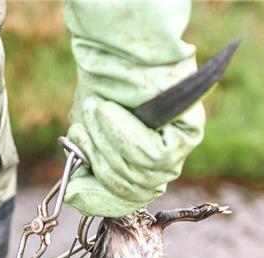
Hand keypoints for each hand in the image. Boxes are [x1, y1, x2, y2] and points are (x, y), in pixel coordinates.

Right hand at [66, 97, 203, 216]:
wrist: (117, 50)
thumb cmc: (103, 87)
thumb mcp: (86, 133)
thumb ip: (85, 165)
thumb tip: (75, 195)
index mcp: (139, 165)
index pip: (126, 201)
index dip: (99, 200)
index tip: (76, 190)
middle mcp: (162, 162)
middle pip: (131, 189)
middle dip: (100, 159)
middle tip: (86, 124)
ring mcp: (177, 149)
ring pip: (139, 172)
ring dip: (109, 142)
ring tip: (99, 110)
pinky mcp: (188, 133)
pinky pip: (152, 155)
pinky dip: (126, 135)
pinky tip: (114, 111)